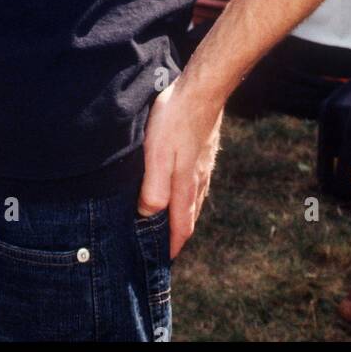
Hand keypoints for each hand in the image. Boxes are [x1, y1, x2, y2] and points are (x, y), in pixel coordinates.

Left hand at [137, 78, 223, 259]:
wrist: (202, 90)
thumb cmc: (175, 120)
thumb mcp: (156, 155)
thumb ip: (153, 188)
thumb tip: (146, 215)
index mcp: (186, 186)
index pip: (180, 227)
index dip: (172, 246)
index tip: (164, 261)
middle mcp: (198, 180)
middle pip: (189, 216)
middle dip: (177, 234)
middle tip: (164, 246)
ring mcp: (204, 165)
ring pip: (194, 199)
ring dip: (182, 214)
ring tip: (170, 222)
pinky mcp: (204, 151)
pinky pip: (197, 182)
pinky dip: (187, 194)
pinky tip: (182, 187)